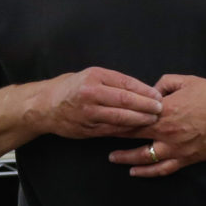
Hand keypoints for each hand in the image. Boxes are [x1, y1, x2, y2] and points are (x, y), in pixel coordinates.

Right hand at [33, 68, 163, 139]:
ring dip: (140, 120)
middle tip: (161, 109)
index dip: (144, 91)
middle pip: (125, 101)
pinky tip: (137, 129)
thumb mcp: (90, 75)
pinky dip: (127, 130)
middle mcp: (90, 94)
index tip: (158, 95)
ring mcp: (88, 113)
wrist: (45, 107)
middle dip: (146, 106)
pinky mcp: (87, 129)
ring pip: (120, 118)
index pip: (126, 84)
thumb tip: (141, 89)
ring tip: (153, 119)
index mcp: (94, 77)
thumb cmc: (71, 88)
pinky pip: (112, 130)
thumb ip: (113, 81)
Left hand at [108, 76, 205, 176]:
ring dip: (126, 158)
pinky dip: (147, 172)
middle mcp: (167, 132)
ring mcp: (176, 148)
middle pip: (133, 136)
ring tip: (112, 157)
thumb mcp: (186, 81)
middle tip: (99, 137)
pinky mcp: (186, 159)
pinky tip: (135, 171)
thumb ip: (162, 84)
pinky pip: (162, 169)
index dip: (115, 118)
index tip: (101, 118)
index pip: (133, 116)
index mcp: (165, 111)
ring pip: (144, 157)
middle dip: (114, 137)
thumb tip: (147, 92)